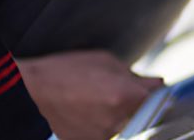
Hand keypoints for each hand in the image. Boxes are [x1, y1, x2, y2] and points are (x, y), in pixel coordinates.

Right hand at [17, 49, 162, 139]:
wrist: (35, 93)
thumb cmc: (70, 70)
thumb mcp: (107, 61)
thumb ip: (135, 75)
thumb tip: (157, 84)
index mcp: (126, 96)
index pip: (158, 99)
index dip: (157, 92)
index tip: (154, 89)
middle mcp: (119, 120)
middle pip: (142, 113)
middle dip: (135, 102)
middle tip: (115, 90)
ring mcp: (105, 136)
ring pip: (124, 124)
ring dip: (118, 113)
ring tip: (95, 99)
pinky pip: (106, 133)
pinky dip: (102, 123)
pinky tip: (87, 110)